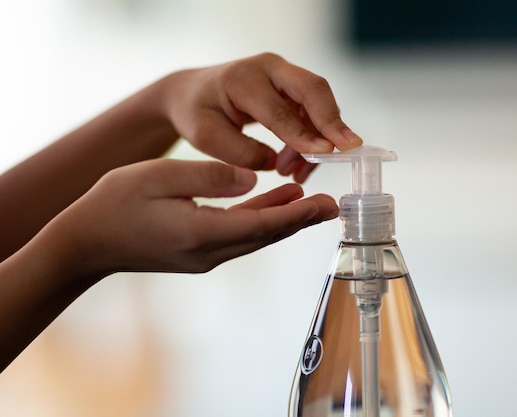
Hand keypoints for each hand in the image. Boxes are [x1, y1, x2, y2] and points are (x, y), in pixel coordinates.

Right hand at [42, 158, 338, 277]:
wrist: (87, 241)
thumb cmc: (116, 203)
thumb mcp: (159, 177)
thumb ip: (209, 177)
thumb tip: (252, 179)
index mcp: (202, 233)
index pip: (263, 225)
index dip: (299, 216)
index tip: (329, 205)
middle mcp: (211, 252)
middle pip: (267, 234)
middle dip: (302, 220)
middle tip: (335, 205)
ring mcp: (206, 256)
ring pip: (256, 235)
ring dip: (285, 220)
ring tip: (314, 203)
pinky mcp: (200, 252)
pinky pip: (241, 235)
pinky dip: (261, 219)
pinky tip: (275, 203)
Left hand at [161, 52, 362, 182]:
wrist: (192, 94)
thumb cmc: (196, 113)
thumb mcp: (205, 137)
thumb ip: (240, 153)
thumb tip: (276, 163)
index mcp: (242, 78)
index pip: (279, 108)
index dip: (303, 133)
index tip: (324, 154)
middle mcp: (268, 68)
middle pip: (313, 89)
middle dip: (333, 121)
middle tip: (349, 149)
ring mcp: (283, 75)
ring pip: (316, 104)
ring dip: (317, 140)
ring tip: (295, 172)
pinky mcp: (290, 88)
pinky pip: (311, 113)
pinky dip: (311, 140)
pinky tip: (297, 165)